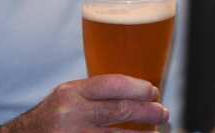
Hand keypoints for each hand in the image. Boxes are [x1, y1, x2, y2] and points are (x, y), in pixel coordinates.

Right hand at [0, 75, 168, 131]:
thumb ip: (96, 94)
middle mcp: (71, 114)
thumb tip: (139, 95)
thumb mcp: (68, 97)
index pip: (113, 85)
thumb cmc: (51, 117)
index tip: (154, 92)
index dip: (139, 88)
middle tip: (163, 113)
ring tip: (155, 132)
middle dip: (148, 111)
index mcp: (71, 93)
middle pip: (120, 111)